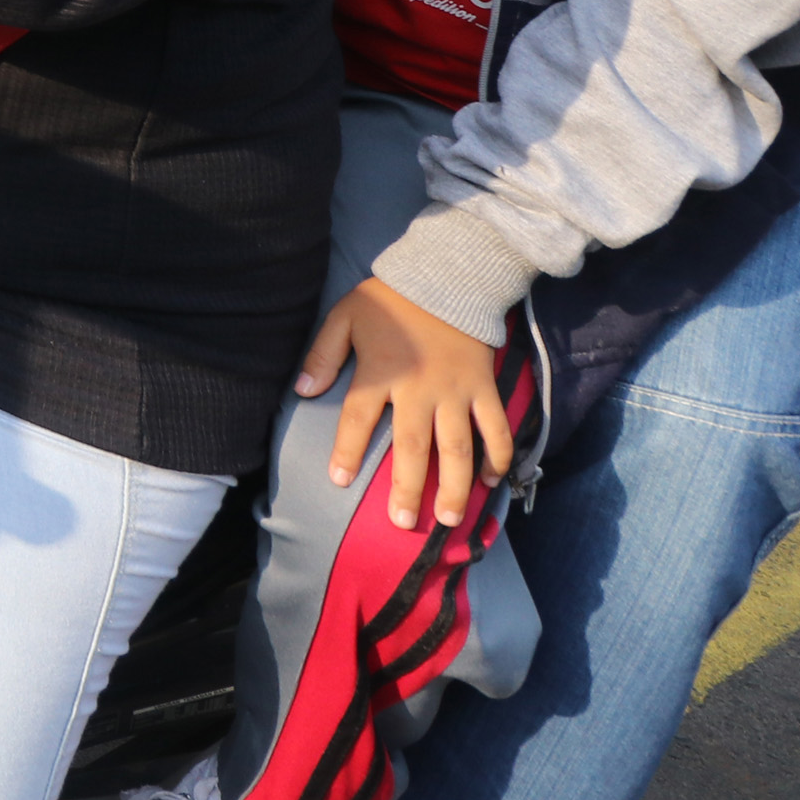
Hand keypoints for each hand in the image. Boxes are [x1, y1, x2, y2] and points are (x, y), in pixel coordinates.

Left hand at [299, 277, 519, 530]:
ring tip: (450, 519)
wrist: (448, 276)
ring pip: (458, 447)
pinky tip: (491, 481)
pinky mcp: (484, 387)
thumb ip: (323, 354)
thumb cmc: (390, 300)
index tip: (338, 480)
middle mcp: (420, 388)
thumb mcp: (345, 316)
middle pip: (412, 446)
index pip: (358, 417)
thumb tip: (303, 390)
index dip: (346, 450)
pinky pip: (495, 427)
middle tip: (403, 523)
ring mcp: (456, 391)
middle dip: (407, 488)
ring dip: (456, 486)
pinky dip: (497, 455)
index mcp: (381, 371)